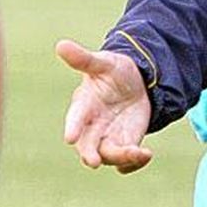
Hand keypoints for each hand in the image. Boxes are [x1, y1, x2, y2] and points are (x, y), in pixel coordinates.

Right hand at [56, 39, 153, 173]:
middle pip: (87, 145)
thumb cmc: (113, 71)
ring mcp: (108, 138)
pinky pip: (124, 161)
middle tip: (94, 161)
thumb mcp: (103, 62)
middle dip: (90, 154)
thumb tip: (60, 44)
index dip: (72, 127)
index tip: (69, 137)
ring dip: (121, 157)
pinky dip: (133, 162)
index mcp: (84, 106)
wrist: (135, 83)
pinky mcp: (123, 145)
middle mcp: (92, 126)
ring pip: (108, 155)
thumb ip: (83, 59)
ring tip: (139, 152)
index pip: (75, 118)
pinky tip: (146, 154)